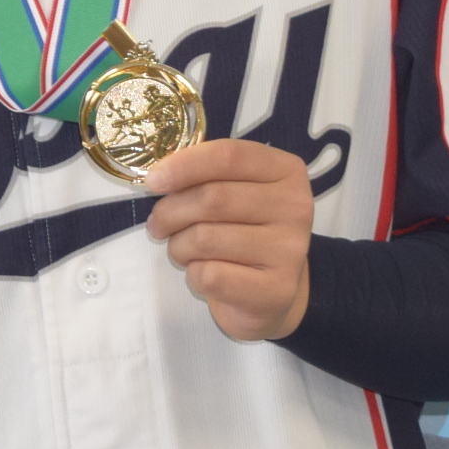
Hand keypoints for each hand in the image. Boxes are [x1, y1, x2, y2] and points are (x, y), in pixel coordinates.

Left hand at [143, 139, 313, 341]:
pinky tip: (205, 273)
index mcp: (285, 171)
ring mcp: (290, 250)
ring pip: (205, 238)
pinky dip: (194, 274)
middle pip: (212, 198)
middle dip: (170, 212)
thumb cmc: (241, 230)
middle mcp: (295, 207)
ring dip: (179, 246)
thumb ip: (204, 176)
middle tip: (158, 224)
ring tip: (184, 249)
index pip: (228, 156)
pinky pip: (210, 275)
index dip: (183, 165)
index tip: (153, 180)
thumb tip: (159, 176)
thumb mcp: (230, 190)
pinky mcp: (277, 289)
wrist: (269, 292)